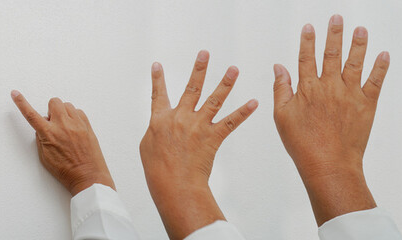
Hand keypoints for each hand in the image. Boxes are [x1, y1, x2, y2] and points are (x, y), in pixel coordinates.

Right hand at [11, 91, 114, 195]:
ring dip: (63, 113)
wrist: (88, 177)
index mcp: (49, 134)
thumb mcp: (45, 158)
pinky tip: (74, 129)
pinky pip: (78, 111)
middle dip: (51, 110)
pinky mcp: (87, 126)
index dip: (21, 103)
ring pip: (67, 105)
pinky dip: (74, 117)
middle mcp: (63, 125)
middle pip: (54, 102)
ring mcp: (77, 124)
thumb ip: (41, 139)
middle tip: (53, 122)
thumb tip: (42, 128)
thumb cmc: (67, 171)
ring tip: (65, 128)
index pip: (31, 115)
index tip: (15, 93)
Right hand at [139, 52, 257, 237]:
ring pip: (214, 99)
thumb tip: (159, 127)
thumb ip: (155, 132)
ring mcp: (197, 126)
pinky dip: (243, 112)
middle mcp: (180, 118)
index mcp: (160, 120)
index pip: (158, 95)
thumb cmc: (157, 170)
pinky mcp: (212, 137)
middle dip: (199, 69)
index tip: (158, 64)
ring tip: (234, 69)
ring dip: (225, 83)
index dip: (157, 79)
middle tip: (205, 53)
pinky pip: (231, 122)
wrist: (174, 184)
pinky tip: (254, 102)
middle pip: (191, 88)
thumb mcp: (147, 147)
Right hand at [272, 15, 389, 224]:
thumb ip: (281, 89)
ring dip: (358, 44)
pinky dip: (380, 67)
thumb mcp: (282, 116)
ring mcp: (349, 94)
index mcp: (307, 89)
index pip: (306, 58)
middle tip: (337, 18)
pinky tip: (383, 55)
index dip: (307, 41)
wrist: (328, 164)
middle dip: (334, 34)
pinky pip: (375, 81)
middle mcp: (329, 87)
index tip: (309, 27)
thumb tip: (279, 67)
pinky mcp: (366, 105)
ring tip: (360, 29)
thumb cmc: (302, 144)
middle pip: (332, 54)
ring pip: (355, 63)